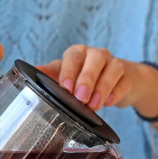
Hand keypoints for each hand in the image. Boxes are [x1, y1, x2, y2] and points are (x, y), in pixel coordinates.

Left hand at [37, 45, 157, 113]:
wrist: (117, 80)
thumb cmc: (86, 77)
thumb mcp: (66, 74)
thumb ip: (50, 73)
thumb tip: (30, 73)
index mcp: (79, 53)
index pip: (73, 57)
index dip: (69, 72)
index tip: (66, 88)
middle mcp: (97, 55)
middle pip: (95, 59)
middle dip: (87, 79)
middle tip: (81, 99)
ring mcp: (115, 64)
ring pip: (113, 69)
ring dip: (103, 88)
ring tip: (94, 105)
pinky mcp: (127, 77)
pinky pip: (124, 82)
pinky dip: (116, 93)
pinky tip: (109, 102)